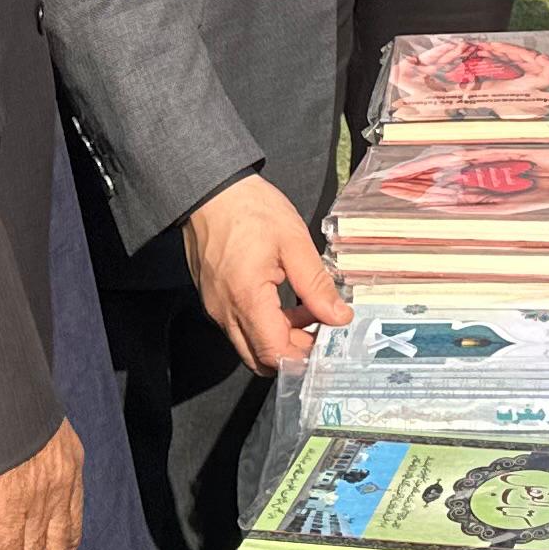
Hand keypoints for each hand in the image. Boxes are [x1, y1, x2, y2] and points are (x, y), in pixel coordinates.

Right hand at [182, 172, 350, 372]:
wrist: (209, 190)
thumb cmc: (248, 209)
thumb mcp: (294, 241)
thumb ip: (317, 285)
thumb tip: (339, 316)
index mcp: (246, 299)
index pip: (275, 353)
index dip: (304, 357)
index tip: (328, 344)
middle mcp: (225, 312)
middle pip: (260, 359)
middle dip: (293, 352)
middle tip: (321, 331)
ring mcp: (215, 307)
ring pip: (250, 344)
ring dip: (280, 337)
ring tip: (307, 310)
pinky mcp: (213, 299)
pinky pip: (240, 326)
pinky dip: (265, 324)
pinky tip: (284, 301)